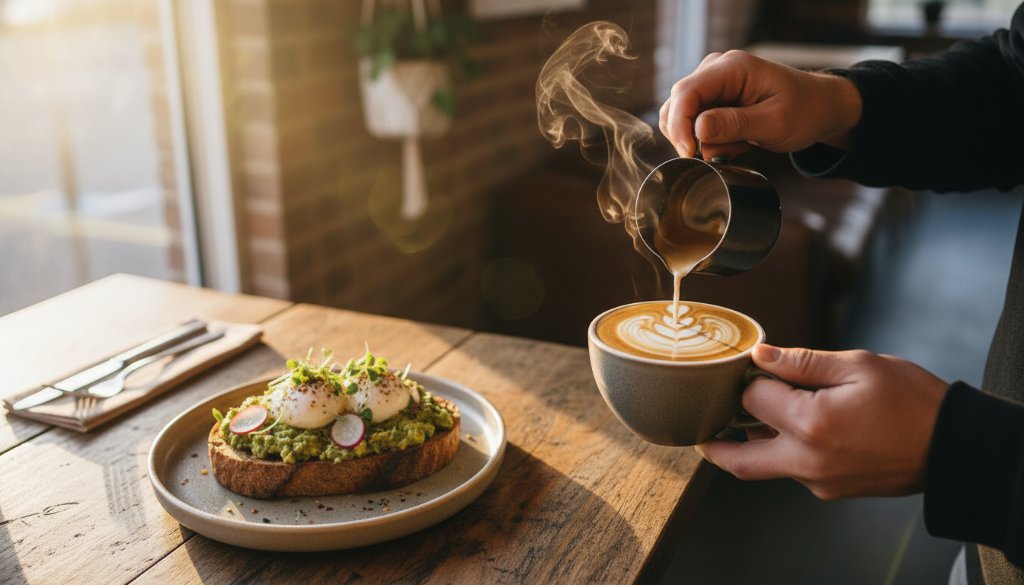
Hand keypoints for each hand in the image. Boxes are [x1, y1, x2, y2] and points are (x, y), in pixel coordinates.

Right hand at [659, 50, 862, 159]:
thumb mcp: (774, 123)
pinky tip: (732, 143)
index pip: (686, 92)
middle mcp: (715, 70)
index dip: (680, 125)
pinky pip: (691, 123)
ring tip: (735, 146)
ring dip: (700, 141)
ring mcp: (711, 84)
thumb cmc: (804, 111)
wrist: (818, 108)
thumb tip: (697, 129)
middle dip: (689, 136)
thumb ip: (735, 124)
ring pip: (680, 116)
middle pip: (676, 105)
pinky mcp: (711, 99)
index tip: (690, 153)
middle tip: (720, 155)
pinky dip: (707, 140)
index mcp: (732, 67)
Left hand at [695, 344, 948, 498]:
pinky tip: (796, 424)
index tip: (753, 366)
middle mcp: (807, 461)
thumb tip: (759, 356)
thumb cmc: (913, 400)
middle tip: (698, 425)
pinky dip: (783, 448)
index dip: (750, 379)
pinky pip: (792, 470)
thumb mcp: (858, 365)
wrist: (954, 447)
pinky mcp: (830, 491)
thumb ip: (802, 362)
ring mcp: (817, 482)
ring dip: (752, 442)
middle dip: (712, 443)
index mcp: (811, 424)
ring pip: (765, 466)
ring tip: (751, 414)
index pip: (751, 400)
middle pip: (738, 460)